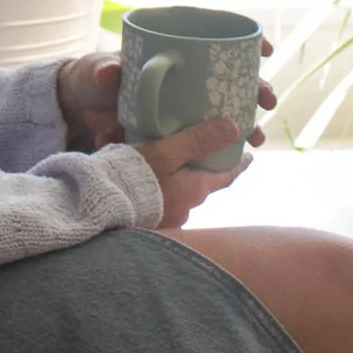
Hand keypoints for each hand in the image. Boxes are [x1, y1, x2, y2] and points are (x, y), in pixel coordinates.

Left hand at [55, 44, 276, 151]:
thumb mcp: (96, 73)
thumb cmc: (90, 80)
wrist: (77, 110)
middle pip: (231, 77)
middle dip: (256, 88)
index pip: (217, 39)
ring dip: (246, 122)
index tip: (265, 50)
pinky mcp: (177, 130)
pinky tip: (236, 157)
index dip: (246, 42)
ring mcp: (183, 105)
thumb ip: (102, 72)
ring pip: (225, 110)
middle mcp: (184, 77)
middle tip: (266, 101)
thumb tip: (110, 73)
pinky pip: (206, 136)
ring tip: (256, 138)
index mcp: (171, 54)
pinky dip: (222, 145)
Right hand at [133, 119, 251, 230]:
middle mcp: (187, 208)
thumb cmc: (136, 177)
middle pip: (203, 185)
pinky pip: (164, 204)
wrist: (103, 206)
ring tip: (172, 166)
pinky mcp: (150, 224)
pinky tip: (150, 184)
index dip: (238, 165)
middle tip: (204, 154)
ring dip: (181, 182)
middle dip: (205, 171)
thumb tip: (233, 128)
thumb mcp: (166, 152)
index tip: (249, 156)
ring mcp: (168, 219)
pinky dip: (163, 192)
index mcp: (196, 190)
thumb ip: (197, 140)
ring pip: (182, 196)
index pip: (226, 176)